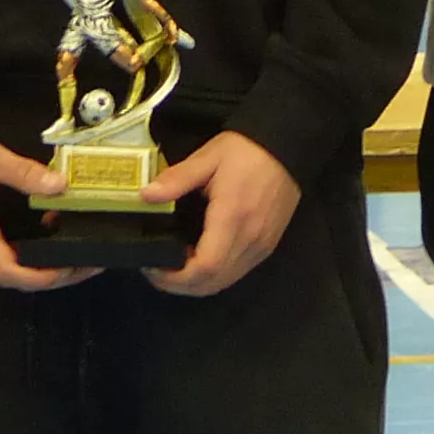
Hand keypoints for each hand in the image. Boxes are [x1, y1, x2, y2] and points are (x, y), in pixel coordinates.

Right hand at [0, 103, 89, 290]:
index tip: (73, 269)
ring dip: (37, 263)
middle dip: (51, 274)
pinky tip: (44, 231)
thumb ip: (24, 173)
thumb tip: (61, 185)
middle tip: (85, 261)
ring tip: (71, 246)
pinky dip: (23, 251)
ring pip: (4, 267)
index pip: (10, 273)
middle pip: (12, 276)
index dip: (44, 278)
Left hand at [142, 129, 296, 296]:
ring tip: (174, 266)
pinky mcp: (267, 246)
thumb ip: (177, 179)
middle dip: (181, 286)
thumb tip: (146, 195)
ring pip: (225, 282)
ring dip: (197, 283)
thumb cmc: (245, 150)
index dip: (176, 278)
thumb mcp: (207, 158)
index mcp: (232, 218)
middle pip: (213, 283)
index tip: (153, 268)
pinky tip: (199, 258)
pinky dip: (214, 275)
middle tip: (157, 271)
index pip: (204, 267)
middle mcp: (249, 240)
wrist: (287, 147)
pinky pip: (237, 272)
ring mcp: (261, 246)